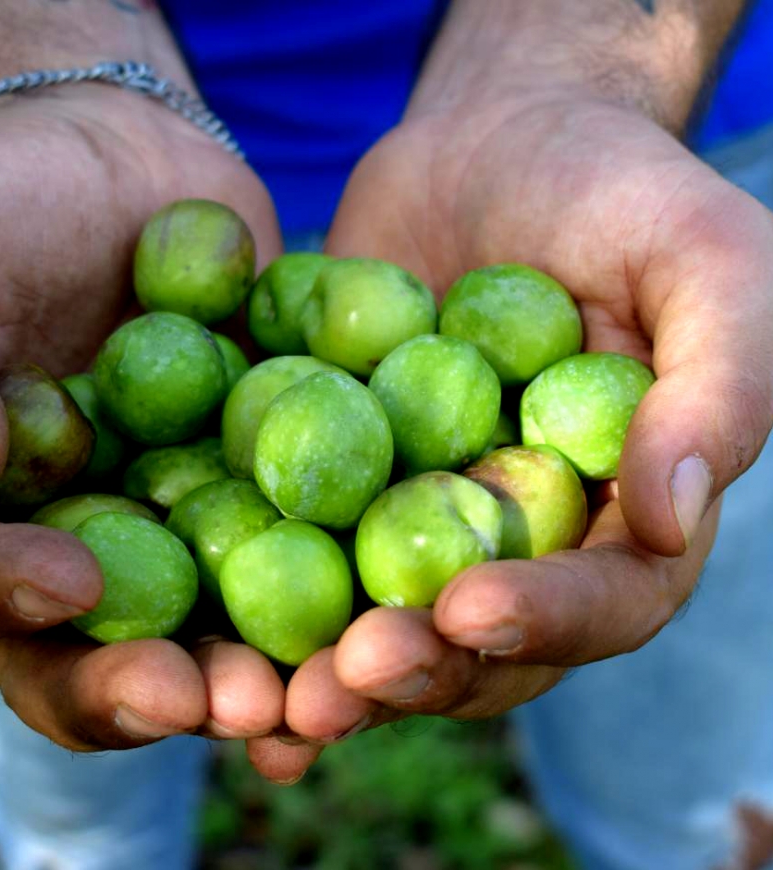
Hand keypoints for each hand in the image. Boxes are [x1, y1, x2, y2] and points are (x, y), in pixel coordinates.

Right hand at [0, 88, 286, 748]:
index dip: (6, 598)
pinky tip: (389, 618)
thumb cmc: (1, 201)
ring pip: (214, 624)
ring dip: (264, 669)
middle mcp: (82, 535)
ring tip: (318, 693)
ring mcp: (182, 518)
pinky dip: (344, 588)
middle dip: (157, 686)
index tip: (70, 584)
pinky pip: (304, 544)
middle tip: (221, 699)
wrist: (123, 164)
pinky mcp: (269, 484)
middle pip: (101, 647)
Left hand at [253, 93, 772, 781]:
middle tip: (347, 679)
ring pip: (384, 619)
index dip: (545, 618)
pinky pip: (301, 546)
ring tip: (266, 701)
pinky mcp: (340, 478)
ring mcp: (421, 512)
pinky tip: (205, 647)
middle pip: (481, 639)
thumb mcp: (707, 263)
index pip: (605, 599)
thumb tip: (672, 518)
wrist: (500, 141)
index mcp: (620, 512)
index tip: (469, 608)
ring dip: (327, 671)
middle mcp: (520, 535)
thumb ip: (716, 388)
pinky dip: (257, 605)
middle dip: (416, 668)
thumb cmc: (621, 192)